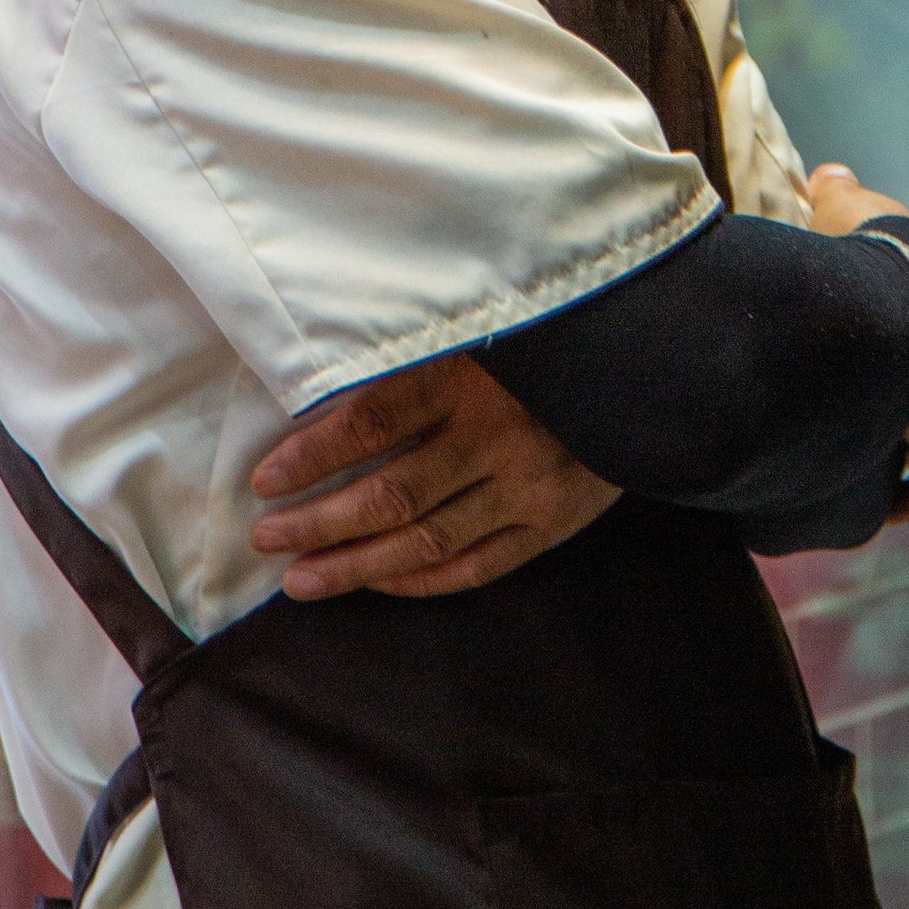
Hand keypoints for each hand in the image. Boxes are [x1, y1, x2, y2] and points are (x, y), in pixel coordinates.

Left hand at [249, 355, 617, 602]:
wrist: (643, 370)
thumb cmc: (541, 340)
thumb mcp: (477, 327)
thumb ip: (413, 358)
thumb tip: (321, 394)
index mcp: (469, 374)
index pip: (373, 421)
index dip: (313, 454)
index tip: (265, 479)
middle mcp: (496, 434)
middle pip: (391, 493)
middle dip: (320, 521)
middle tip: (267, 538)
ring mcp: (527, 484)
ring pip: (427, 539)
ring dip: (356, 564)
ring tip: (302, 581)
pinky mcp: (552, 521)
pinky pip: (476, 566)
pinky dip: (421, 579)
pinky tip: (376, 581)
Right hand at [809, 166, 908, 521]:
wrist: (889, 299)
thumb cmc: (864, 252)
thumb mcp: (844, 207)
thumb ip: (835, 194)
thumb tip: (828, 176)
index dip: (884, 341)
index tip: (853, 357)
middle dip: (890, 397)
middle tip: (850, 415)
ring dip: (898, 443)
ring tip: (855, 461)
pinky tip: (887, 508)